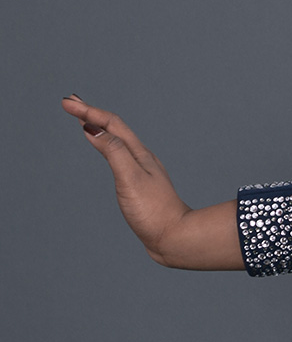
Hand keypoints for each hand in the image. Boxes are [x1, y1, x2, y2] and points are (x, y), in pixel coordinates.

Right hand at [60, 95, 241, 268]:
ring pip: (118, 140)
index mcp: (140, 154)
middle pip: (115, 128)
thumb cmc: (154, 211)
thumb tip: (93, 128)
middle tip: (70, 102)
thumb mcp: (130, 177)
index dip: (88, 110)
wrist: (175, 239)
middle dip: (91, 113)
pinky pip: (120, 156)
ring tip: (84, 119)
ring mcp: (142, 172)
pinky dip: (107, 145)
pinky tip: (106, 149)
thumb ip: (113, 151)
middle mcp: (143, 159)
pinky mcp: (140, 185)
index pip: (111, 123)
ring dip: (100, 126)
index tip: (66, 102)